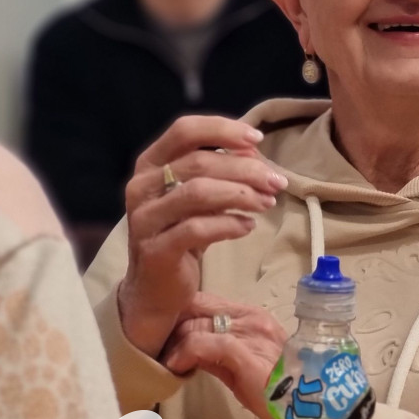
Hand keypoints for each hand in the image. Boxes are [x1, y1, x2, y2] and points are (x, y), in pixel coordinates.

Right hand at [118, 115, 286, 358]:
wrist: (155, 288)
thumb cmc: (182, 232)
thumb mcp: (199, 196)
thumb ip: (220, 171)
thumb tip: (255, 153)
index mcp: (151, 164)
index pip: (184, 131)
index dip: (222, 130)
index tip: (257, 139)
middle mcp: (141, 186)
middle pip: (199, 162)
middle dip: (245, 169)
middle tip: (276, 182)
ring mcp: (144, 219)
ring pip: (198, 192)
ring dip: (241, 194)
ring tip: (267, 203)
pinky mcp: (155, 250)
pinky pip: (198, 229)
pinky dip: (229, 224)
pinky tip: (248, 226)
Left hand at [162, 292, 286, 418]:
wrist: (306, 406)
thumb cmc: (276, 389)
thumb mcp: (242, 364)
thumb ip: (216, 351)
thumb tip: (186, 347)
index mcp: (253, 315)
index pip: (208, 300)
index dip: (183, 314)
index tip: (167, 333)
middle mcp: (252, 318)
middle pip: (198, 310)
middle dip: (174, 330)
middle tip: (161, 351)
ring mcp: (250, 333)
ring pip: (198, 325)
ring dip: (175, 344)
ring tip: (168, 362)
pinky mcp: (245, 351)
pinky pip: (204, 343)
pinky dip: (184, 353)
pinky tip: (175, 367)